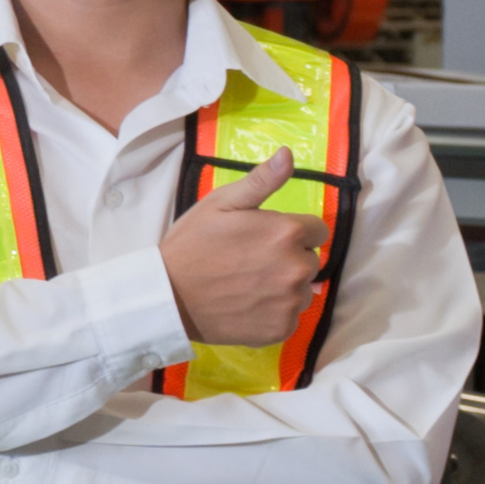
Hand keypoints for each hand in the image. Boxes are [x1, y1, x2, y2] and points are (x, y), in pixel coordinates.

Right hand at [156, 182, 324, 354]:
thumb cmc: (191, 245)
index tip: (264, 240)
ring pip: (301, 291)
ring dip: (283, 288)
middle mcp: (298, 268)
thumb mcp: (221, 203)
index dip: (291, 233)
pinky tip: (247, 306)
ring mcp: (291, 302)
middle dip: (288, 259)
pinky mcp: (282, 329)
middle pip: (309, 261)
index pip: (317, 231)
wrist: (167, 296)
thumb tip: (288, 154)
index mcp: (288, 232)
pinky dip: (274, 313)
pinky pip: (290, 317)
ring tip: (247, 286)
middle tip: (250, 263)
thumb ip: (261, 180)